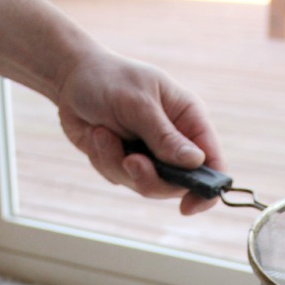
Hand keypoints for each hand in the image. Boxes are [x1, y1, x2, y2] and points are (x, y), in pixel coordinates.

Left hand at [57, 47, 224, 214]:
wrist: (72, 78)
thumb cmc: (109, 79)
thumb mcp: (138, 103)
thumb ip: (164, 136)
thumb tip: (195, 162)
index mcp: (189, 119)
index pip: (212, 161)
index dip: (207, 189)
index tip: (187, 206)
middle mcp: (174, 141)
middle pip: (176, 184)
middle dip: (148, 178)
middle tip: (129, 160)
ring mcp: (150, 154)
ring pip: (144, 185)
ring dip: (117, 163)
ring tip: (102, 133)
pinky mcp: (125, 162)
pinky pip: (118, 178)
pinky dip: (103, 160)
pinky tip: (96, 135)